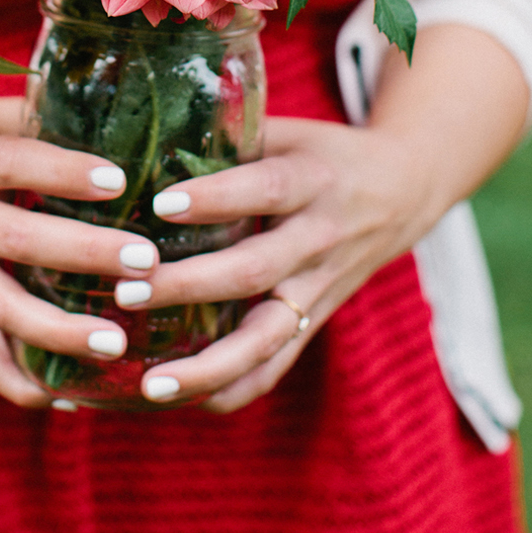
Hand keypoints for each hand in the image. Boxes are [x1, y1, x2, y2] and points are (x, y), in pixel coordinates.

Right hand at [0, 94, 174, 409]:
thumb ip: (40, 112)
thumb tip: (123, 103)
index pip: (12, 164)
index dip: (63, 172)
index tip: (119, 179)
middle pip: (14, 241)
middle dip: (82, 254)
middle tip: (146, 263)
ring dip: (57, 332)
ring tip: (115, 343)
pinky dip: (20, 383)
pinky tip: (70, 397)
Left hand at [114, 116, 436, 410]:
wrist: (406, 189)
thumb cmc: (321, 152)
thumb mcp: (284, 130)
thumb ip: (224, 134)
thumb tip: (139, 131)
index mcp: (311, 180)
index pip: (263, 190)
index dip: (215, 198)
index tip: (160, 204)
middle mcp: (319, 239)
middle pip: (255, 270)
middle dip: (189, 285)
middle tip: (126, 292)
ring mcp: (320, 287)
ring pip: (268, 336)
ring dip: (208, 364)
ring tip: (150, 383)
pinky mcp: (316, 319)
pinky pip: (278, 364)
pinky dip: (234, 388)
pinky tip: (184, 401)